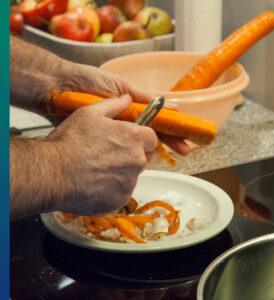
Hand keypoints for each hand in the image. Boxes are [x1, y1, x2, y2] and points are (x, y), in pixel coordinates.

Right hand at [46, 95, 157, 214]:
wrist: (52, 173)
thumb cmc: (70, 141)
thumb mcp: (89, 114)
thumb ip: (113, 105)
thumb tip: (127, 98)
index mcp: (134, 137)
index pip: (152, 139)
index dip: (141, 140)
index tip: (129, 141)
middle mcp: (137, 160)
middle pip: (143, 158)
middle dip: (131, 156)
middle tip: (108, 156)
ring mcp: (130, 182)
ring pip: (132, 176)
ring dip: (121, 174)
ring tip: (97, 171)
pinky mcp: (121, 199)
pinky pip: (122, 192)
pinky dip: (113, 189)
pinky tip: (95, 184)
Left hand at [56, 62, 189, 155]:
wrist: (59, 88)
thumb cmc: (88, 82)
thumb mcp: (120, 86)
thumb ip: (144, 97)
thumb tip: (171, 104)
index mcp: (133, 108)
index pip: (158, 121)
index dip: (172, 129)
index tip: (185, 139)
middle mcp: (126, 122)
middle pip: (153, 133)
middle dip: (170, 141)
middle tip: (185, 151)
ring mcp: (114, 132)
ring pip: (139, 143)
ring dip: (156, 150)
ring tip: (172, 157)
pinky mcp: (101, 140)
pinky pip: (121, 149)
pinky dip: (133, 155)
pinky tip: (144, 161)